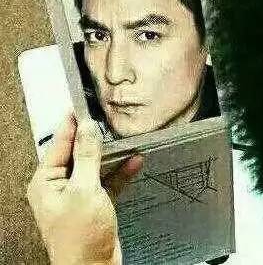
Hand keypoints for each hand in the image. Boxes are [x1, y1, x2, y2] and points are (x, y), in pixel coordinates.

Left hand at [27, 115, 142, 264]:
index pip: (60, 144)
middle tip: (106, 120)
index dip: (72, 124)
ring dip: (111, 154)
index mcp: (46, 182)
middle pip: (78, 154)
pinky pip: (107, 180)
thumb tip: (87, 128)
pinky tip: (133, 161)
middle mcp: (59, 187)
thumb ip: (87, 156)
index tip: (81, 106)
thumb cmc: (80, 238)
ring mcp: (77, 195)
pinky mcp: (93, 203)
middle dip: (94, 138)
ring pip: (94, 166)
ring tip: (123, 138)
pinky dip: (120, 172)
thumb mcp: (84, 189)